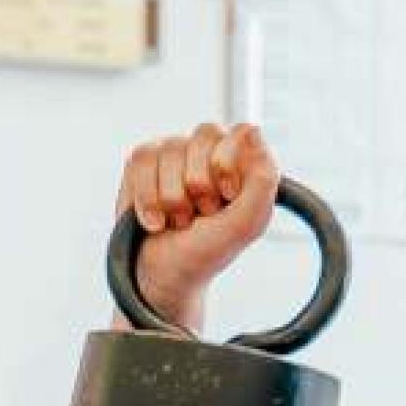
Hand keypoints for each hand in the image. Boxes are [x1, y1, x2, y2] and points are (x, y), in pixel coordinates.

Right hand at [115, 121, 280, 328]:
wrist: (166, 274)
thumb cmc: (209, 248)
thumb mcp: (247, 223)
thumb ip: (263, 179)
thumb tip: (253, 131)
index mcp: (242, 160)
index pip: (242, 132)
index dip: (229, 162)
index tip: (227, 195)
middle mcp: (209, 150)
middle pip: (205, 135)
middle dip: (200, 184)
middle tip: (203, 213)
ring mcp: (175, 152)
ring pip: (171, 149)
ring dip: (173, 198)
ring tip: (179, 219)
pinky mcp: (144, 161)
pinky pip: (142, 159)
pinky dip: (148, 198)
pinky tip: (156, 219)